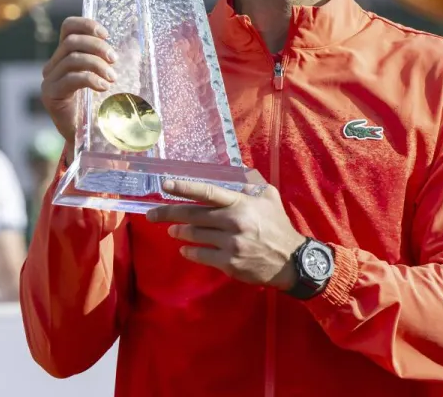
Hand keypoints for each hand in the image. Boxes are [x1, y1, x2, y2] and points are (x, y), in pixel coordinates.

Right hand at [40, 17, 116, 142]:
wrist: (88, 137)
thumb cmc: (100, 105)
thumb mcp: (107, 76)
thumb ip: (113, 59)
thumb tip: (134, 42)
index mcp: (65, 56)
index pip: (68, 27)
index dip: (86, 25)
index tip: (106, 34)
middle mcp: (53, 65)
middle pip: (71, 41)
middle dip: (97, 47)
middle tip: (114, 60)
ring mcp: (49, 80)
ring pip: (72, 58)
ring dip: (96, 64)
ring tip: (112, 77)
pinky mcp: (51, 95)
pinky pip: (71, 78)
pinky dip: (91, 79)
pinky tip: (103, 87)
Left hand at [146, 175, 306, 289]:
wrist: (292, 261)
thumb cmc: (279, 227)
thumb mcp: (269, 199)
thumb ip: (252, 187)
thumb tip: (238, 180)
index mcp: (241, 204)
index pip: (208, 192)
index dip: (185, 188)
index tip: (165, 185)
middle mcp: (233, 222)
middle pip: (193, 215)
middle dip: (168, 213)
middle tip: (151, 214)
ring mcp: (230, 244)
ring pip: (195, 235)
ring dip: (180, 232)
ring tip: (172, 230)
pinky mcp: (229, 263)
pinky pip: (202, 255)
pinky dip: (190, 252)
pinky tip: (185, 249)